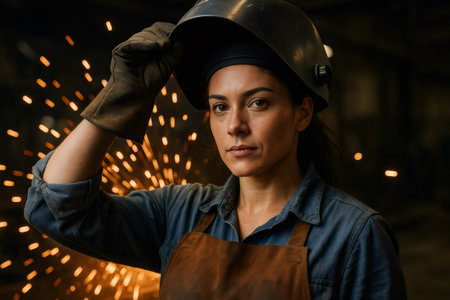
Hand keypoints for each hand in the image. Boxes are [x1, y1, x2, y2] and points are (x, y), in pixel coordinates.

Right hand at [81, 22, 180, 141]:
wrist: (137, 96)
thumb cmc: (152, 82)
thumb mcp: (169, 63)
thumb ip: (176, 48)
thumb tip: (184, 33)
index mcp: (151, 45)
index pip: (160, 29)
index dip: (169, 29)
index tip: (179, 33)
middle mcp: (140, 43)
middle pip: (153, 30)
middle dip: (163, 35)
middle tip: (169, 44)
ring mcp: (130, 46)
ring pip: (144, 35)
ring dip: (156, 39)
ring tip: (164, 46)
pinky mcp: (120, 50)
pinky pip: (133, 43)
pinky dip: (145, 43)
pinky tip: (155, 46)